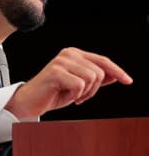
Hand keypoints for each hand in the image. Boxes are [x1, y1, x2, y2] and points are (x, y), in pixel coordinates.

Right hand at [6, 47, 132, 118]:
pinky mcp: (56, 72)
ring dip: (84, 92)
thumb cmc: (52, 93)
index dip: (117, 71)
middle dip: (93, 89)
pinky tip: (64, 95)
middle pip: (99, 72)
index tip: (127, 81)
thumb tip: (114, 76)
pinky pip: (79, 85)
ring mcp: (61, 62)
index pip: (102, 61)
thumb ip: (95, 78)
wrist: (29, 102)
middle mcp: (68, 54)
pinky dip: (74, 95)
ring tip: (71, 95)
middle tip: (80, 96)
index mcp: (74, 54)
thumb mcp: (79, 85)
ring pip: (91, 79)